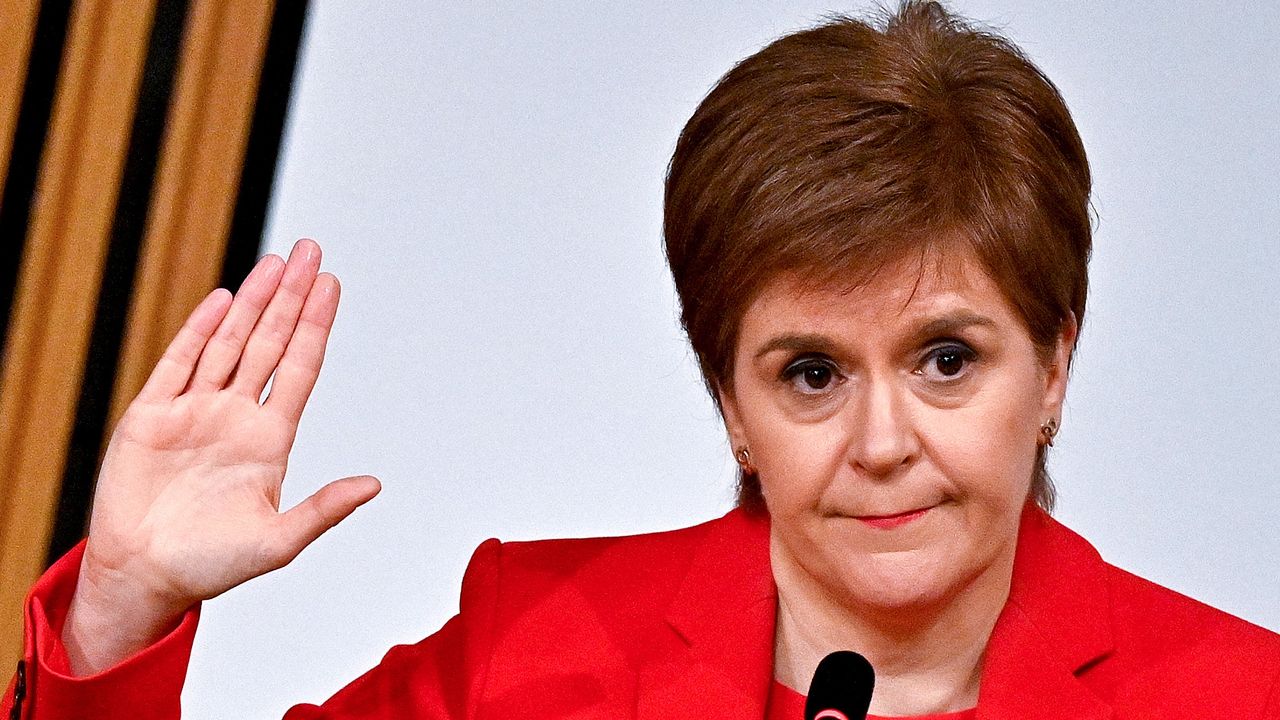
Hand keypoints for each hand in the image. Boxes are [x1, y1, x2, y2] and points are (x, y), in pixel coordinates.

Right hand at [62, 239, 379, 673]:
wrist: (146, 578)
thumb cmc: (214, 564)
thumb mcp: (279, 540)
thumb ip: (324, 508)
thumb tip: (374, 484)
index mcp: (269, 438)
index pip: (301, 367)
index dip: (316, 325)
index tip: (332, 285)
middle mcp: (236, 414)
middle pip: (270, 342)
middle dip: (290, 297)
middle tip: (311, 251)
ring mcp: (194, 411)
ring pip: (229, 342)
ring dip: (252, 302)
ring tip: (276, 261)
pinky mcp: (152, 416)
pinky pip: (179, 364)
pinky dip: (200, 331)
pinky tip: (223, 300)